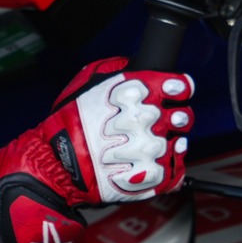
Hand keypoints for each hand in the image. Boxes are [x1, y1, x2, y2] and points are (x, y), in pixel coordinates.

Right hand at [42, 57, 194, 204]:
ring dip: (166, 143)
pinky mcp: (153, 176)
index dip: (179, 89)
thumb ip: (117, 70)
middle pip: (183, 116)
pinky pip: (175, 169)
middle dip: (173, 118)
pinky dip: (167, 167)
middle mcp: (147, 119)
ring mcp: (152, 149)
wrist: (58, 165)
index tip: (175, 94)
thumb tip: (133, 66)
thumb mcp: (87, 82)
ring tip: (143, 146)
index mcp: (135, 93)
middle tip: (156, 123)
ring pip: (178, 142)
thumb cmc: (68, 124)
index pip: (178, 86)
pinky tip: (148, 163)